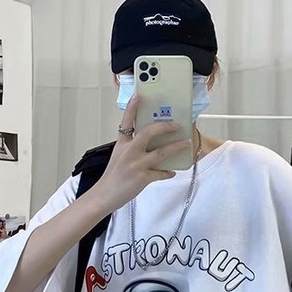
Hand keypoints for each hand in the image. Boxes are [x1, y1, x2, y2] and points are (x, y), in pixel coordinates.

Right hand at [89, 95, 191, 213]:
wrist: (104, 195)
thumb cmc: (112, 176)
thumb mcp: (118, 156)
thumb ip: (131, 148)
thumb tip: (150, 144)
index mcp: (122, 144)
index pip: (127, 122)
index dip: (132, 108)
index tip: (138, 96)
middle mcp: (129, 151)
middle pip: (149, 133)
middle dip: (165, 127)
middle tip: (177, 125)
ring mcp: (136, 164)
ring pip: (161, 152)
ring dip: (176, 147)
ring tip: (186, 144)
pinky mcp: (143, 178)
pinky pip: (161, 173)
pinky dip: (168, 172)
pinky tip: (173, 172)